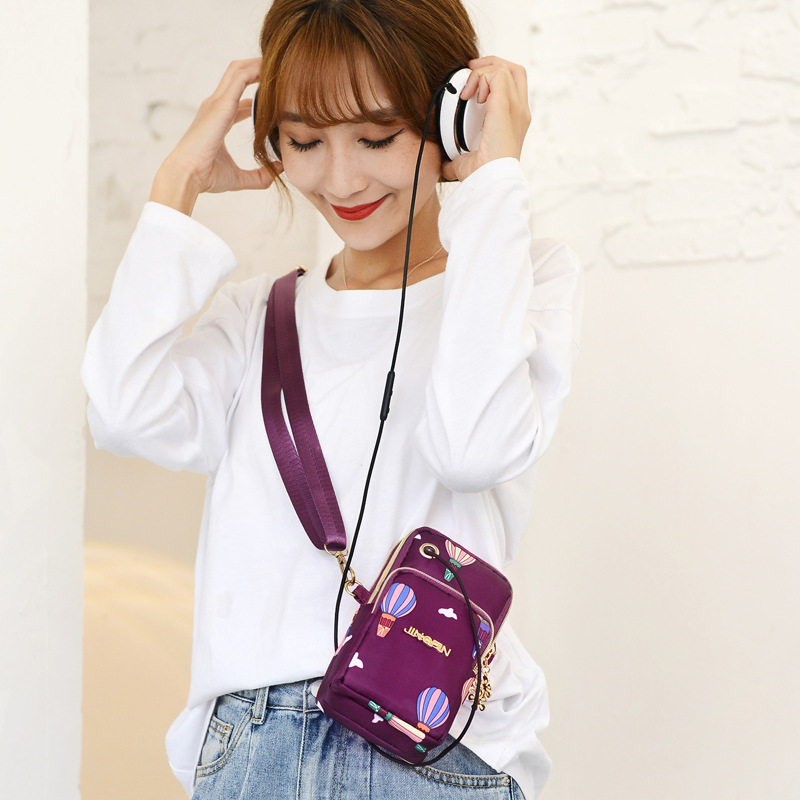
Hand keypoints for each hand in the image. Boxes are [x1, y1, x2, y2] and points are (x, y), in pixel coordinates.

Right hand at [150, 58, 281, 214]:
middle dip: (257, 69)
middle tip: (281, 71)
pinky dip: (255, 70)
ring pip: (238, 70)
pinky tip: (271, 69)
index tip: (276, 98)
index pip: (239, 101)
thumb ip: (260, 176)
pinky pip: (240, 77)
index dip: (257, 97)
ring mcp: (216, 102)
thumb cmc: (206, 176)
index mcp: (218, 120)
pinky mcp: (220, 103)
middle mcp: (215, 106)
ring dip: (257, 64)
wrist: (187, 174)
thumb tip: (279, 170)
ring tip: (279, 62)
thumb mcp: (238, 178)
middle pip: (237, 77)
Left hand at [440, 56, 530, 182]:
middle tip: (471, 69)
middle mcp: (520, 112)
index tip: (473, 83)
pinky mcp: (505, 105)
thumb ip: (457, 161)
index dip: (494, 78)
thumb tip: (443, 166)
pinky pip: (496, 75)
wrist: (490, 180)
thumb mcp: (467, 164)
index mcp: (515, 122)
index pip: (513, 88)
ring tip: (466, 91)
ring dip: (481, 72)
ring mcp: (516, 107)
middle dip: (491, 63)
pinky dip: (480, 78)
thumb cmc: (482, 176)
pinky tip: (468, 95)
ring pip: (505, 69)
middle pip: (515, 71)